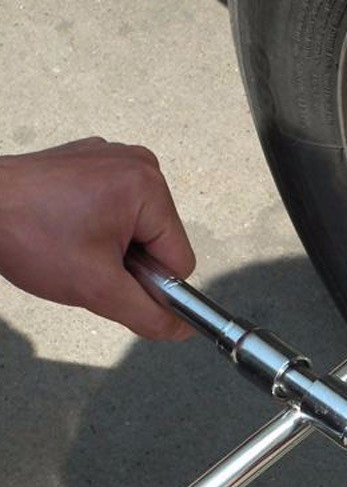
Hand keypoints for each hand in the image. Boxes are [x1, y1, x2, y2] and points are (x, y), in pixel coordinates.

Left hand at [0, 137, 194, 339]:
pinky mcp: (96, 161)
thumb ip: (148, 314)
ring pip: (140, 228)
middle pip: (161, 241)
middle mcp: (139, 164)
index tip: (112, 278)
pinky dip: (100, 225)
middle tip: (87, 260)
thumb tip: (180, 328)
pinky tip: (69, 226)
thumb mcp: (96, 289)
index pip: (179, 260)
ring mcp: (116, 158)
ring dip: (115, 246)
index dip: (149, 282)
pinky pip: (119, 208)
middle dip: (130, 262)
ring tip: (75, 242)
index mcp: (148, 186)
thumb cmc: (24, 234)